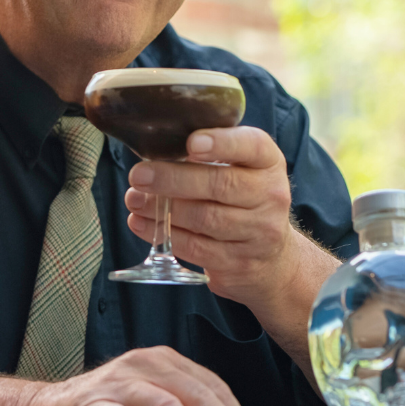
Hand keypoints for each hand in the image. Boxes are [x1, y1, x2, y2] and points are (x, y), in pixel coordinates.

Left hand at [124, 126, 299, 308]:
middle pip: (220, 185)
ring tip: (134, 199)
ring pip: (204, 218)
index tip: (191, 143)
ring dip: (162, 209)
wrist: (271, 257)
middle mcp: (270, 195)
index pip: (251, 146)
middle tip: (139, 175)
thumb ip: (210, 153)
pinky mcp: (238, 262)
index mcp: (268, 162)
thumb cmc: (242, 197)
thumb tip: (157, 147)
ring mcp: (258, 232)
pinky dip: (164, 234)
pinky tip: (140, 222)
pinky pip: (195, 248)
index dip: (222, 144)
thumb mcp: (240, 167)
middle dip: (173, 179)